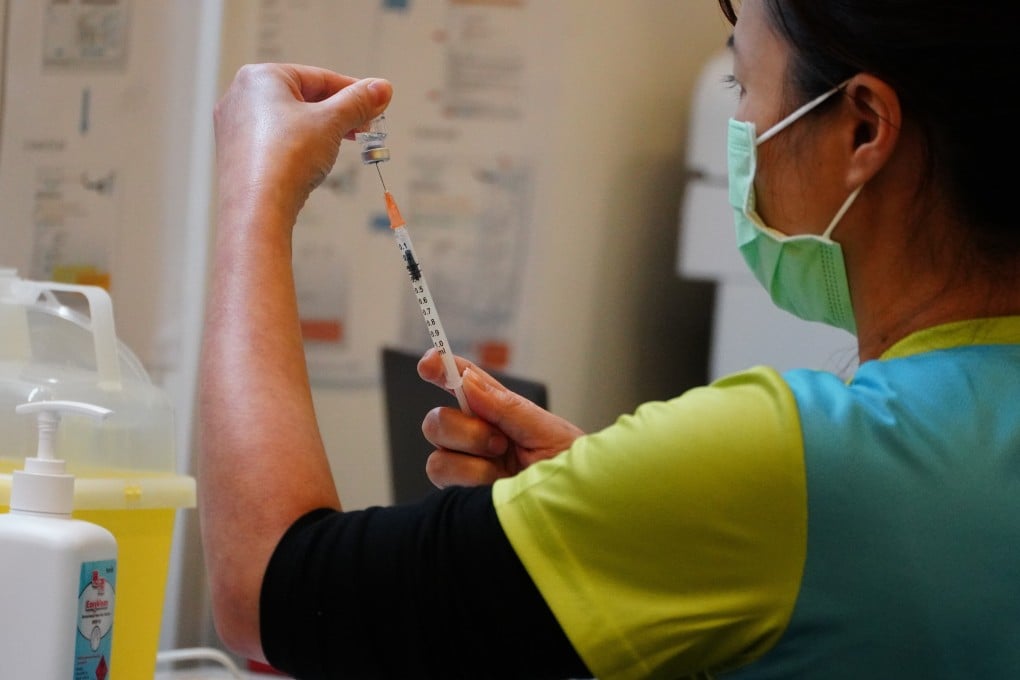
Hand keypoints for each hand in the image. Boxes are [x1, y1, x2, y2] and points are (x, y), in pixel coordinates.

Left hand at [214, 63, 391, 224]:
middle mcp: (241, 96)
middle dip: (336, 114)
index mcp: (261, 77)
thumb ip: (359, 102)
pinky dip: (297, 147)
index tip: (374, 103)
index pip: (318, 77)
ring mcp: (235, 126)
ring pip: (289, 120)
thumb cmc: (285, 159)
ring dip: (319, 131)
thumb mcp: (332, 123)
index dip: (352, 91)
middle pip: (303, 98)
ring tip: (340, 146)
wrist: (257, 208)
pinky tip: (311, 162)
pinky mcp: (236, 154)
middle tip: (362, 128)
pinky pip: (274, 141)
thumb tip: (381, 88)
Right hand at [417, 349, 584, 486]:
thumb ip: (506, 406)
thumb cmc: (569, 470)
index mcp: (498, 413)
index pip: (464, 384)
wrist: (577, 511)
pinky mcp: (462, 494)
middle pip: (438, 420)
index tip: (429, 363)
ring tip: (503, 473)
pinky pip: (443, 478)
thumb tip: (467, 381)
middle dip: (465, 429)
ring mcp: (466, 468)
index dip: (442, 369)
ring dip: (472, 461)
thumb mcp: (546, 431)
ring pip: (438, 453)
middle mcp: (476, 439)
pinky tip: (494, 486)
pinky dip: (471, 480)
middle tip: (499, 442)